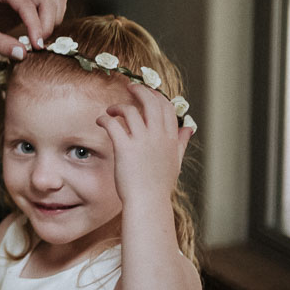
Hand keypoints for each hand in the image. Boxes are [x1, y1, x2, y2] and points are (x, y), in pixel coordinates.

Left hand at [0, 0, 67, 57]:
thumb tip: (22, 54)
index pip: (26, 3)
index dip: (35, 25)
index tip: (36, 46)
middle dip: (47, 24)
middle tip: (38, 46)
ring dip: (53, 19)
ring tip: (39, 38)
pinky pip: (55, 0)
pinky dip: (54, 15)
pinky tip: (42, 30)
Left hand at [98, 82, 192, 207]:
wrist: (148, 202)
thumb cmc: (159, 184)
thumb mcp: (175, 162)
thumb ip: (181, 143)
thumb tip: (189, 128)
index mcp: (171, 139)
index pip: (167, 107)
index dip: (156, 96)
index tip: (147, 93)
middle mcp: (158, 136)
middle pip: (151, 102)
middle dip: (140, 91)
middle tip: (129, 87)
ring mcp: (142, 141)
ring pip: (130, 111)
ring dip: (118, 106)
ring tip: (111, 111)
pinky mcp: (125, 147)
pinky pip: (113, 124)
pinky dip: (105, 118)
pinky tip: (100, 121)